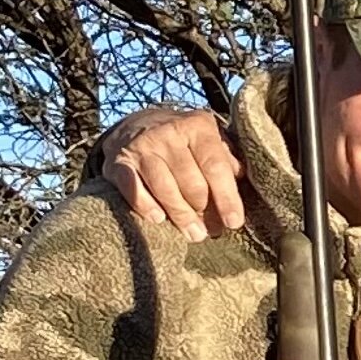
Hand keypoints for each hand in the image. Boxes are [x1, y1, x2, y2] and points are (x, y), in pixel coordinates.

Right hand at [102, 106, 246, 240]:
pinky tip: (159, 219)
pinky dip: (146, 206)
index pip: (215, 166)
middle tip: (211, 229)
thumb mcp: (209, 139)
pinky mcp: (118, 163)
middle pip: (192, 183)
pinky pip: (134, 191)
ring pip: (166, 189)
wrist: (134, 125)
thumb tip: (243, 180)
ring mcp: (142, 147)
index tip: (234, 222)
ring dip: (181, 216)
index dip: (227, 197)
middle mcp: (168, 133)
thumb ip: (227, 158)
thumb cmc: (183, 141)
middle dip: (205, 211)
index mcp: (197, 126)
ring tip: (194, 234)